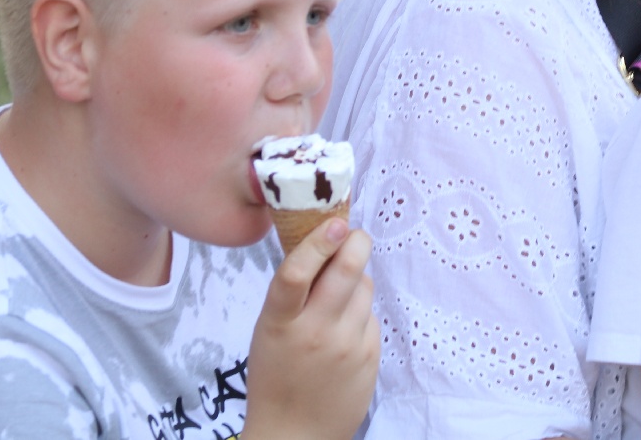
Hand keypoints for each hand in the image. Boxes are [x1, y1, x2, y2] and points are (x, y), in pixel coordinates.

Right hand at [241, 217, 379, 439]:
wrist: (296, 435)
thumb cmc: (276, 375)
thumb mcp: (270, 331)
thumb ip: (293, 294)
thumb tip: (322, 245)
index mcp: (279, 323)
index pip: (295, 275)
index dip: (317, 244)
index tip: (335, 223)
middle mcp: (316, 332)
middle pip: (346, 272)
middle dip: (356, 243)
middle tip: (353, 236)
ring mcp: (347, 345)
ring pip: (364, 288)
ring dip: (356, 280)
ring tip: (340, 294)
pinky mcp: (370, 356)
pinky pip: (371, 316)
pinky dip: (361, 312)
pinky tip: (346, 329)